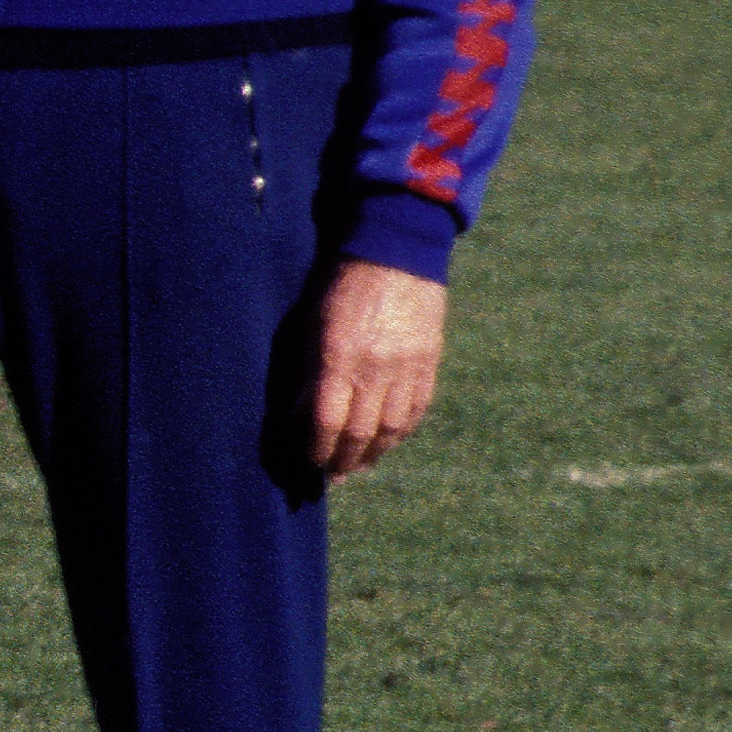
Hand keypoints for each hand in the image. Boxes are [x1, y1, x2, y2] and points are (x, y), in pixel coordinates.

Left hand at [312, 260, 447, 480]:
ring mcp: (407, 367)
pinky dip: (402, 432)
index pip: (327, 422)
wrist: (396, 254)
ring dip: (374, 453)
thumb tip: (302, 416)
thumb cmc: (340, 286)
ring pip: (393, 428)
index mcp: (340, 357)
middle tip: (333, 477)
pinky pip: (417, 409)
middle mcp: (376, 368)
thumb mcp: (312, 324)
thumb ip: (308, 371)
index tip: (310, 463)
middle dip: (344, 460)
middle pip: (361, 432)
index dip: (318, 449)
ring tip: (359, 466)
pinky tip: (388, 441)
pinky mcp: (429, 363)